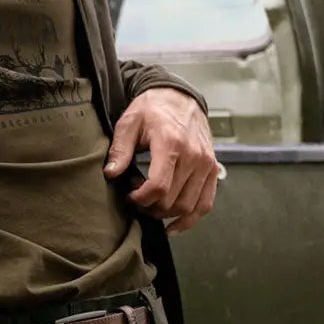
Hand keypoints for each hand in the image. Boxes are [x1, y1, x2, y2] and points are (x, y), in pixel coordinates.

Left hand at [103, 87, 218, 235]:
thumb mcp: (129, 122)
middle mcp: (194, 156)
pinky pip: (205, 204)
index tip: (129, 195)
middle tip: (136, 197)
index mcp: (172, 143)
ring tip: (150, 205)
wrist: (179, 97)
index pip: (158, 186)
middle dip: (150, 207)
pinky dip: (189, 219)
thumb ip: (120, 149)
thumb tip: (110, 173)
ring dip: (166, 215)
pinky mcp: (213, 170)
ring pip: (188, 206)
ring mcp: (206, 164)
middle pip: (172, 200)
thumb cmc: (152, 109)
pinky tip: (172, 226)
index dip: (140, 199)